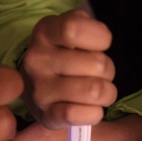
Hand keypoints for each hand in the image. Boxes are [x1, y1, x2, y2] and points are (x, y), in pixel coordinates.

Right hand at [20, 9, 116, 128]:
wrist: (33, 87)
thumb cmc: (61, 55)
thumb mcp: (67, 28)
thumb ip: (84, 24)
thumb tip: (100, 39)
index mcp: (44, 33)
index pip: (75, 29)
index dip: (100, 37)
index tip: (101, 44)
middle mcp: (36, 60)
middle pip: (97, 64)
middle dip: (108, 70)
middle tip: (98, 74)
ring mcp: (40, 91)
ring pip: (96, 91)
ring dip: (106, 93)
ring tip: (96, 92)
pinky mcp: (47, 116)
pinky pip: (85, 114)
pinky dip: (95, 113)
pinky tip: (89, 108)